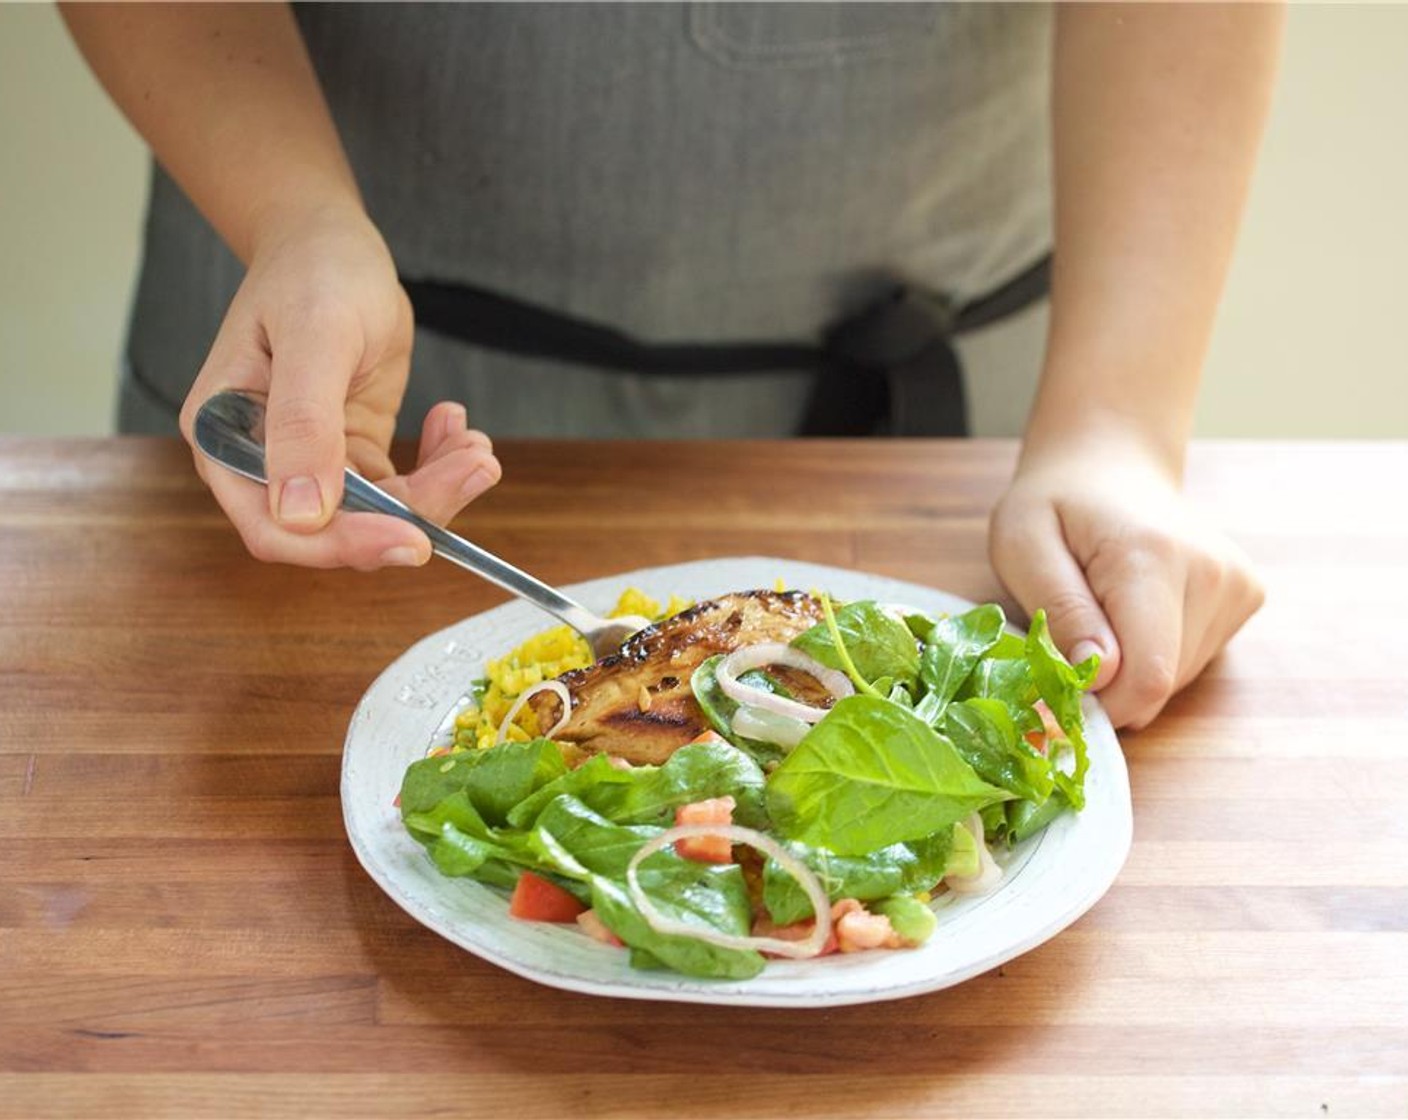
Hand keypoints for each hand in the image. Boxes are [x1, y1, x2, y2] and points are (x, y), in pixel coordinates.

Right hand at [178, 205, 500, 568]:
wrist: (333, 243)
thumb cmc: (312, 273)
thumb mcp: (316, 336)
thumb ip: (303, 423)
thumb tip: (300, 514)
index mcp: (227, 440)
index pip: (274, 527)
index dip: (341, 546)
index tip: (410, 539)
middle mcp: (264, 463)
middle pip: (336, 531)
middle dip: (410, 513)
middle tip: (475, 469)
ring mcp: (312, 462)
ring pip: (379, 515)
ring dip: (438, 490)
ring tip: (478, 448)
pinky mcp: (354, 452)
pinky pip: (401, 489)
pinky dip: (439, 468)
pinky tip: (455, 423)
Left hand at [988, 432, 1263, 729]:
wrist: (1110, 463)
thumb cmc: (1054, 504)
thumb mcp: (1021, 545)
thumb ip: (1060, 610)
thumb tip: (1099, 675)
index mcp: (1152, 558)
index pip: (1148, 677)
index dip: (1101, 703)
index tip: (1058, 685)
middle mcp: (1212, 572)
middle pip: (1162, 684)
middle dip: (1110, 683)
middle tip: (1071, 635)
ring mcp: (1237, 584)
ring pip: (1178, 679)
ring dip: (1131, 666)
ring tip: (1103, 609)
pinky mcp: (1246, 595)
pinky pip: (1193, 660)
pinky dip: (1155, 651)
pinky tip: (1135, 607)